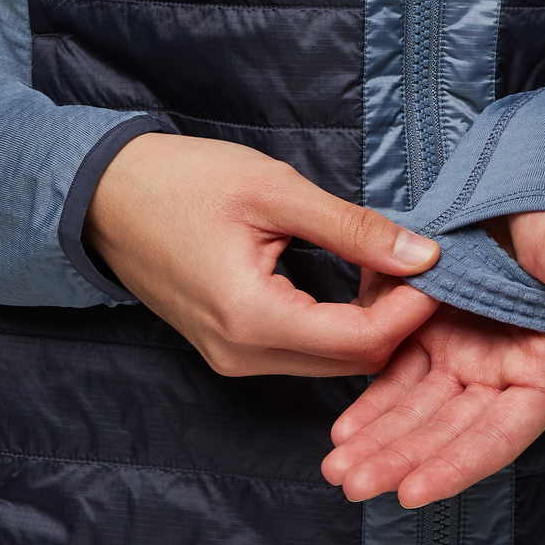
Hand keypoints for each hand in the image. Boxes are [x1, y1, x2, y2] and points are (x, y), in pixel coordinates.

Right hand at [84, 133, 440, 375]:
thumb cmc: (181, 181)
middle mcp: (243, 357)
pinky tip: (356, 285)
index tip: (441, 267)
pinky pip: (304, 354)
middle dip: (399, 321)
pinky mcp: (231, 351)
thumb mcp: (274, 191)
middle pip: (352, 362)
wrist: (103, 196)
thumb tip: (424, 254)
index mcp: (251, 319)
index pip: (361, 340)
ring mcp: (233, 360)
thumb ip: (353, 229)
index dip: (412, 309)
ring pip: (332, 363)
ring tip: (390, 269)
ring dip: (372, 325)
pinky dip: (340, 328)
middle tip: (421, 265)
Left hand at [321, 212, 544, 504]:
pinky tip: (343, 430)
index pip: (497, 436)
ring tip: (337, 469)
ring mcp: (462, 359)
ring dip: (378, 443)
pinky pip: (396, 377)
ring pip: (415, 414)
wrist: (531, 187)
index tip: (412, 490)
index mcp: (541, 374)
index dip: (455, 466)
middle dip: (400, 463)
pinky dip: (371, 405)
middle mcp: (499, 378)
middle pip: (446, 434)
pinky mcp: (430, 337)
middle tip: (354, 485)